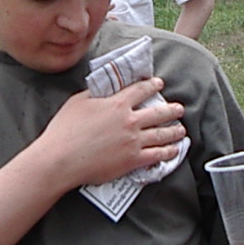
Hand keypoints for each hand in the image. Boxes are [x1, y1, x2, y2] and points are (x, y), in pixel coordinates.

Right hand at [34, 78, 186, 188]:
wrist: (62, 159)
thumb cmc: (65, 130)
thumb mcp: (78, 102)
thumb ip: (95, 94)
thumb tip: (104, 90)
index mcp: (116, 103)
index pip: (140, 90)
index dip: (152, 85)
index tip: (159, 83)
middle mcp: (129, 121)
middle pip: (158, 113)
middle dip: (171, 109)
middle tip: (179, 108)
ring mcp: (133, 141)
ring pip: (162, 134)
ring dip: (174, 131)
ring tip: (181, 130)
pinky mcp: (133, 160)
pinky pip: (157, 155)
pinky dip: (168, 152)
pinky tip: (174, 150)